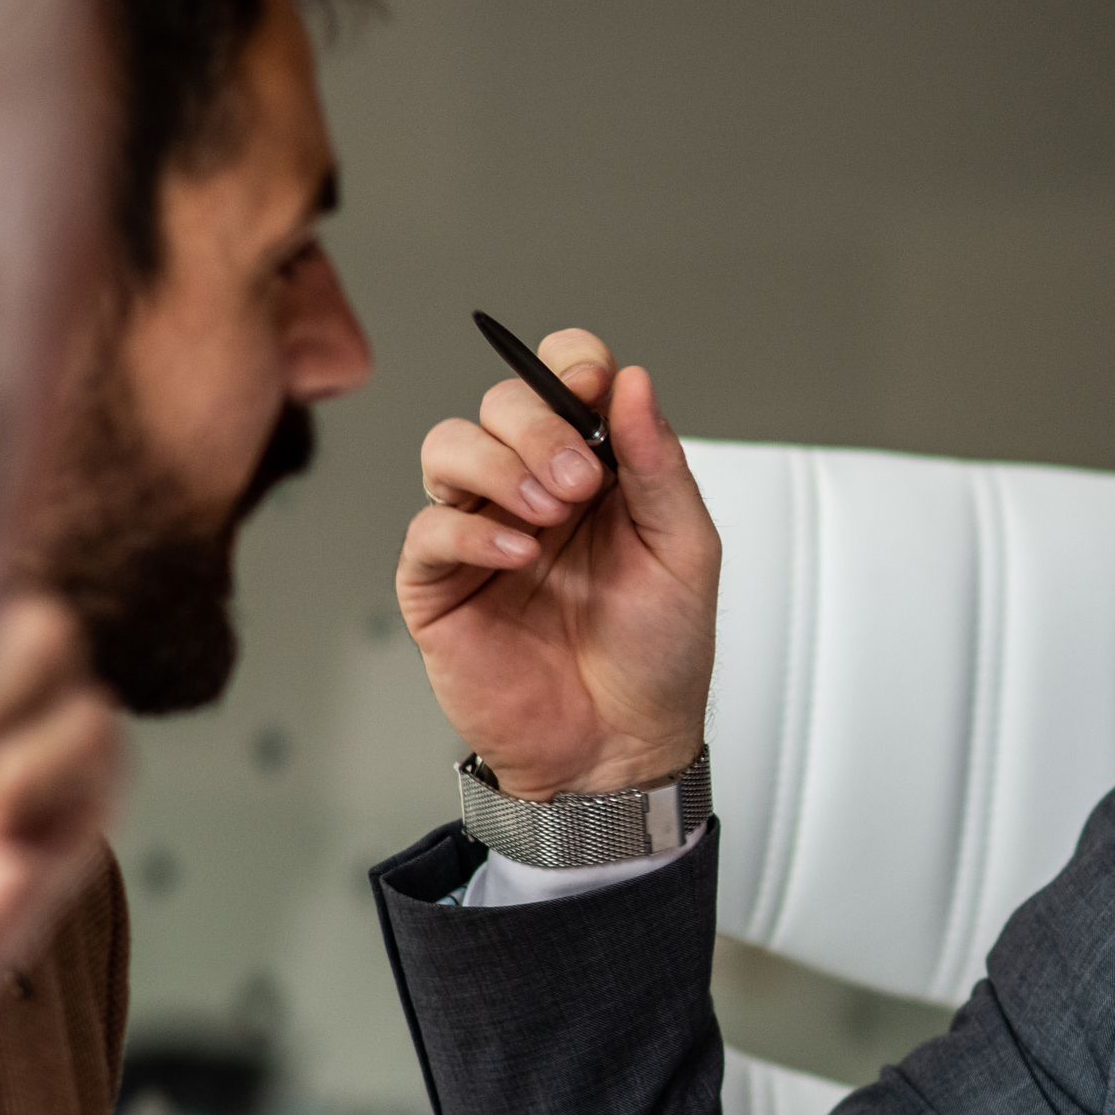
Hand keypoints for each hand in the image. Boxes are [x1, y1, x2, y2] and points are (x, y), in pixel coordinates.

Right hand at [404, 330, 716, 800]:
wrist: (622, 749)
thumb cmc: (658, 657)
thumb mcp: (686, 551)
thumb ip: (658, 464)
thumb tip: (634, 381)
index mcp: (595, 470)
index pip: (562, 380)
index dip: (569, 365)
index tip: (591, 385)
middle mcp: (532, 489)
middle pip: (501, 403)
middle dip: (538, 426)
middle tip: (579, 482)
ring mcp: (481, 532)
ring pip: (449, 446)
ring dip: (498, 466)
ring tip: (548, 516)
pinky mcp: (439, 583)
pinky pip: (429, 528)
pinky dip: (470, 530)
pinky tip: (517, 556)